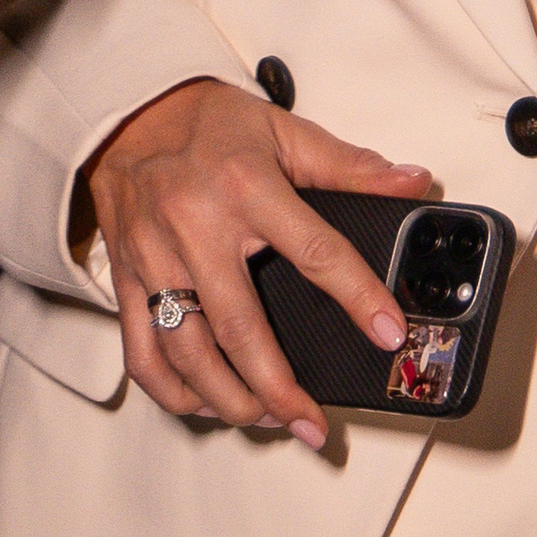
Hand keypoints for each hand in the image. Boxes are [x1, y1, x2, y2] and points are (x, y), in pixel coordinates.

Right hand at [82, 76, 432, 446]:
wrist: (128, 112)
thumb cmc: (209, 123)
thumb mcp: (285, 130)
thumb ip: (349, 165)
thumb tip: (412, 183)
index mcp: (246, 186)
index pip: (314, 251)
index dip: (357, 296)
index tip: (388, 333)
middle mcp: (196, 226)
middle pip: (240, 327)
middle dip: (279, 388)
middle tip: (311, 424)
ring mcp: (155, 257)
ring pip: (187, 351)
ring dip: (228, 400)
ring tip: (265, 419)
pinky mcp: (125, 279)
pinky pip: (141, 351)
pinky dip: (173, 390)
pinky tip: (204, 402)